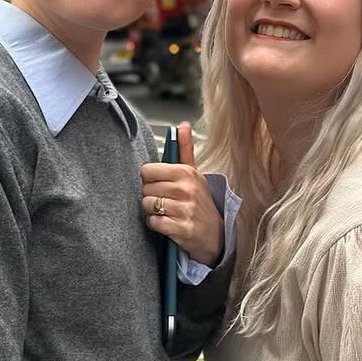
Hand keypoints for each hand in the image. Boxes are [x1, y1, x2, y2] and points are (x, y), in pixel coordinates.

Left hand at [140, 121, 222, 265]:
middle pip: (145, 189)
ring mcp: (185, 209)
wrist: (215, 234)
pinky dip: (156, 225)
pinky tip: (166, 224)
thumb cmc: (200, 202)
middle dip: (151, 196)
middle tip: (165, 201)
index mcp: (187, 173)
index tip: (160, 185)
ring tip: (166, 212)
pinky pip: (153, 222)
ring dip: (152, 211)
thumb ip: (185, 149)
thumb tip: (183, 125)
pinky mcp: (182, 228)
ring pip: (148, 205)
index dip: (150, 180)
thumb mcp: (195, 174)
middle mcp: (187, 189)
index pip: (147, 170)